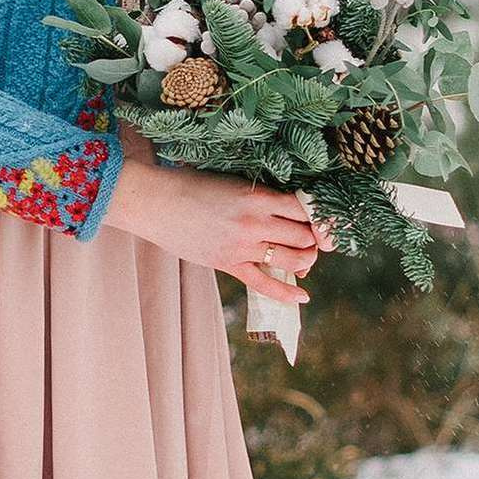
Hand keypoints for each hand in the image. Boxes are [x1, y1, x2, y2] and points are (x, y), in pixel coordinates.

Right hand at [103, 133, 329, 308]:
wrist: (156, 202)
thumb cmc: (192, 185)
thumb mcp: (233, 182)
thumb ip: (260, 196)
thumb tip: (288, 210)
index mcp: (258, 196)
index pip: (305, 209)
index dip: (319, 216)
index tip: (322, 219)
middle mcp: (255, 222)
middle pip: (304, 236)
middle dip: (314, 239)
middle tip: (314, 240)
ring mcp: (243, 246)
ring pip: (292, 259)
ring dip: (306, 260)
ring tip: (306, 258)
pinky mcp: (228, 264)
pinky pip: (265, 283)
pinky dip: (287, 292)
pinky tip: (303, 296)